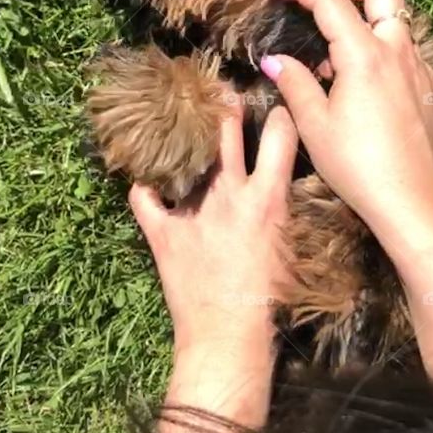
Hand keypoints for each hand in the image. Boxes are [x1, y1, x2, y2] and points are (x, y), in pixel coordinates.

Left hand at [128, 99, 297, 356]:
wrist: (228, 336)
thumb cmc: (269, 301)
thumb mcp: (289, 246)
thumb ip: (279, 208)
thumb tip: (276, 185)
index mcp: (267, 197)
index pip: (282, 134)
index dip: (282, 114)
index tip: (277, 108)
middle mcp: (229, 194)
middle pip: (227, 127)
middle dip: (225, 104)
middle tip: (220, 95)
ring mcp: (191, 209)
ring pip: (184, 151)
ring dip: (184, 135)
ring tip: (182, 123)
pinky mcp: (161, 229)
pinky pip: (143, 196)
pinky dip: (143, 186)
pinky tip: (146, 181)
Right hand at [259, 0, 432, 223]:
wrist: (414, 203)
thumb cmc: (358, 166)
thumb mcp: (314, 125)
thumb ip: (295, 83)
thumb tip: (275, 60)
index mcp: (364, 54)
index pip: (331, 0)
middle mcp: (399, 51)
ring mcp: (423, 71)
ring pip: (399, 24)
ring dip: (369, 23)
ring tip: (340, 56)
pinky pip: (412, 59)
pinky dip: (388, 58)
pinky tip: (371, 90)